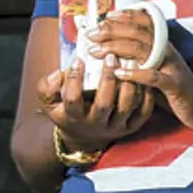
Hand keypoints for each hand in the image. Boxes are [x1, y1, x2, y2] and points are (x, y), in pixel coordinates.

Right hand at [34, 50, 154, 151]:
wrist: (84, 136)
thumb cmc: (66, 111)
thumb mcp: (49, 101)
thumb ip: (46, 87)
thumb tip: (59, 73)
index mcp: (74, 116)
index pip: (73, 99)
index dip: (74, 80)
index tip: (77, 60)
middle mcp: (96, 123)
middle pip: (104, 104)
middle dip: (108, 79)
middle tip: (110, 56)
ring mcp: (115, 126)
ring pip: (126, 107)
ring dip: (129, 84)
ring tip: (130, 61)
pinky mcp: (131, 126)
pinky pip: (143, 112)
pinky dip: (146, 95)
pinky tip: (143, 76)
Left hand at [91, 9, 192, 131]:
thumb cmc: (175, 88)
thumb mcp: (157, 68)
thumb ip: (140, 59)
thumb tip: (111, 52)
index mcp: (162, 45)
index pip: (143, 23)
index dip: (124, 16)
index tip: (104, 16)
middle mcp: (167, 51)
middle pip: (137, 33)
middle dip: (112, 31)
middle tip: (91, 34)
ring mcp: (171, 66)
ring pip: (142, 50)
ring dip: (117, 48)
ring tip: (97, 51)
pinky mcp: (174, 84)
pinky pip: (153, 77)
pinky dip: (135, 74)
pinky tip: (119, 73)